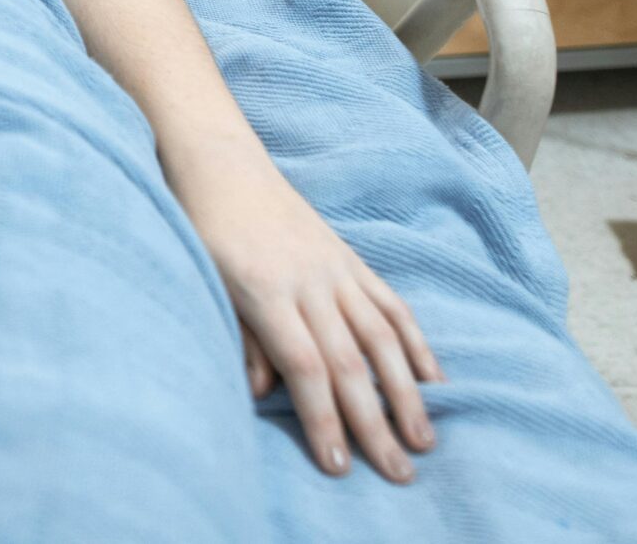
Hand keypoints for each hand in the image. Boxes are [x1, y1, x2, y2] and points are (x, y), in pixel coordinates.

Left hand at [182, 159, 443, 482]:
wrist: (220, 162)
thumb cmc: (201, 226)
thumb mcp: (205, 279)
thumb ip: (240, 336)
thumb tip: (264, 392)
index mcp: (266, 290)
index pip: (305, 366)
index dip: (324, 418)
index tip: (339, 466)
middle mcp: (310, 281)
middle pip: (351, 362)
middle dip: (375, 424)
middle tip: (397, 474)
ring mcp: (337, 267)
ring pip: (382, 337)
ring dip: (408, 393)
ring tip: (424, 440)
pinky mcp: (351, 258)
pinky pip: (391, 304)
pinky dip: (416, 343)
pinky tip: (434, 379)